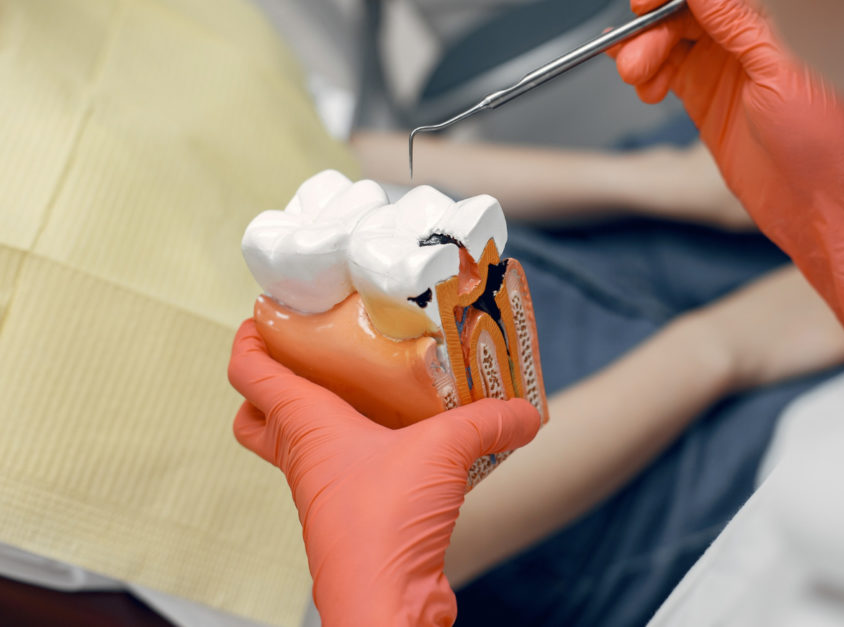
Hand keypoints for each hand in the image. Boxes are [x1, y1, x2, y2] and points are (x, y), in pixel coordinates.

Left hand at [228, 320, 540, 625]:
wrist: (386, 603)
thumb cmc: (384, 524)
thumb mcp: (445, 451)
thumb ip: (488, 421)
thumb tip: (526, 412)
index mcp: (306, 425)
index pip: (250, 372)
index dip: (250, 337)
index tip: (266, 313)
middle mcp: (305, 456)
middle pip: (259, 414)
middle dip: (274, 382)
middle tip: (314, 354)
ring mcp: (324, 490)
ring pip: (302, 443)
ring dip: (325, 416)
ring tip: (372, 387)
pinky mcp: (353, 516)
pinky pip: (347, 472)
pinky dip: (367, 451)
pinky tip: (412, 441)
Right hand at [612, 0, 843, 350]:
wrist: (817, 204)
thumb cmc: (821, 143)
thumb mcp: (777, 70)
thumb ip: (735, 19)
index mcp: (775, 17)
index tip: (646, 2)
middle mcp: (748, 36)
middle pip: (683, 7)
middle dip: (652, 28)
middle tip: (635, 61)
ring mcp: (725, 66)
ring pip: (669, 38)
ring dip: (644, 53)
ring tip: (638, 80)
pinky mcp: (706, 97)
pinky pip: (666, 70)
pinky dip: (647, 73)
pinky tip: (645, 87)